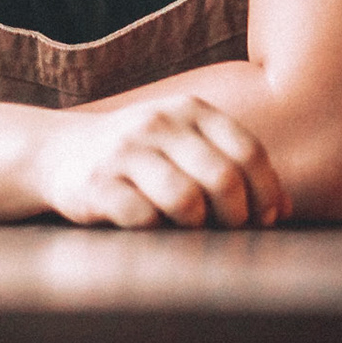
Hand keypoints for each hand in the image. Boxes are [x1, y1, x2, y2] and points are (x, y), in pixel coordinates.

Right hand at [30, 95, 289, 228]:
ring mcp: (125, 151)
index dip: (266, 193)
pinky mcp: (97, 184)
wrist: (57, 153)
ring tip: (189, 230)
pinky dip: (156, 232)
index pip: (248, 152)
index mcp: (189, 110)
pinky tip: (152, 228)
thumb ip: (231, 164)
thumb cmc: (139, 156)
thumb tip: (284, 209)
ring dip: (197, 228)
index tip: (265, 219)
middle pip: (223, 180)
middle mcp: (158, 123)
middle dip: (236, 217)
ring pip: (186, 201)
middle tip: (229, 232)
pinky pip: (143, 218)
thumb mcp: (184, 143)